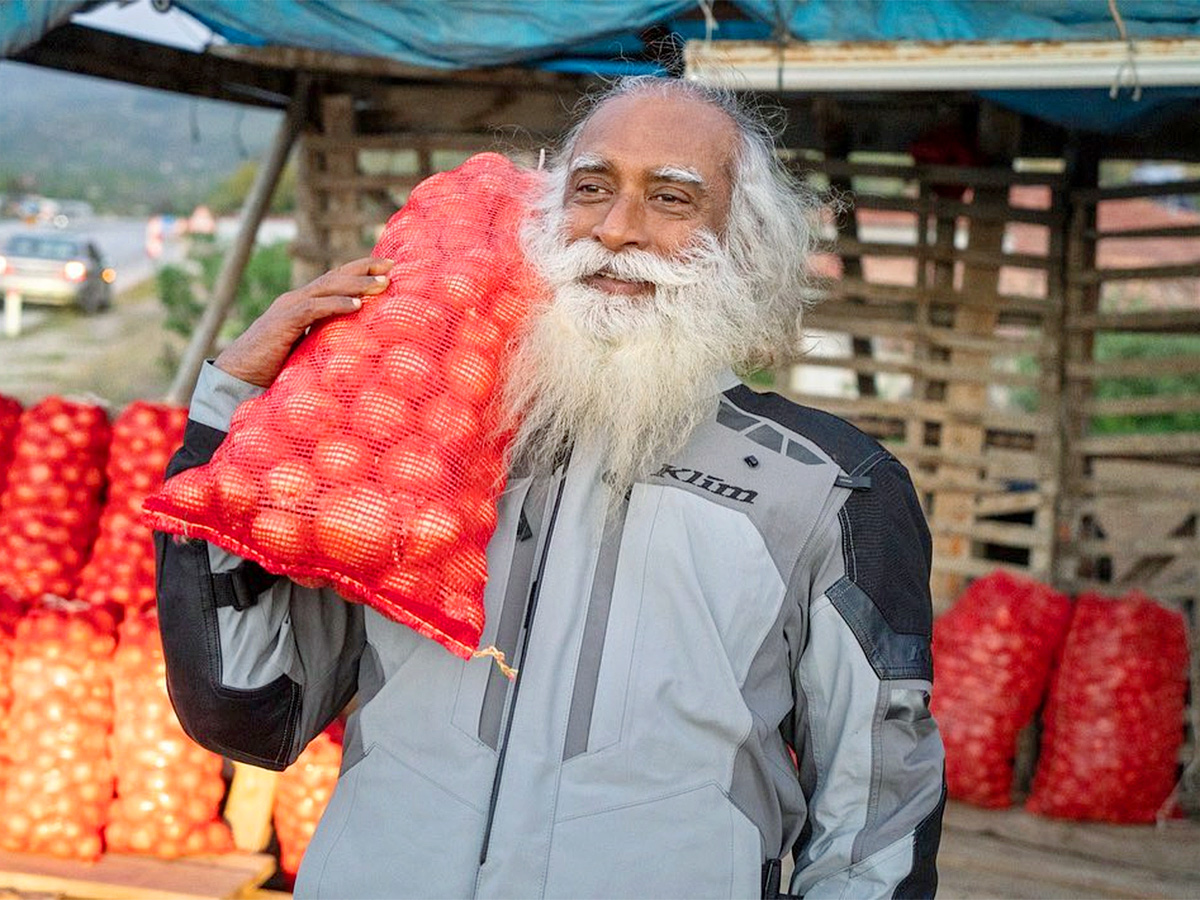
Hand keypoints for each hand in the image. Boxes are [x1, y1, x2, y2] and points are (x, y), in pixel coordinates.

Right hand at [215, 256, 392, 386]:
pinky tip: (357, 305)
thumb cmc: (274, 369)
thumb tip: (360, 348)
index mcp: (303, 304)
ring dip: (357, 284)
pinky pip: (313, 309)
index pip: (335, 280)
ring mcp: (288, 307)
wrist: (238, 377)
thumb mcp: (308, 351)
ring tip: (382, 284)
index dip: (360, 271)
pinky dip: (336, 304)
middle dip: (364, 268)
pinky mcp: (284, 322)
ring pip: (327, 287)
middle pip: (335, 275)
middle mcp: (296, 299)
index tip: (387, 268)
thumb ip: (327, 341)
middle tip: (392, 264)